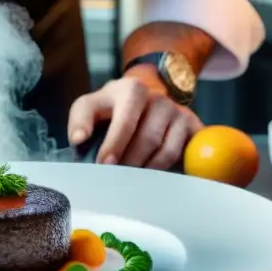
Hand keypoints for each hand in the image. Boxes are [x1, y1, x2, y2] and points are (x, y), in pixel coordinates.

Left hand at [67, 71, 202, 168]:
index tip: (104, 164)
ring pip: (166, 151)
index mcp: (132, 90)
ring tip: (132, 180)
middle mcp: (159, 98)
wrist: (143, 99)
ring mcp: (178, 112)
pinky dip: (168, 171)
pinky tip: (154, 178)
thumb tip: (78, 139)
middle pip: (147, 139)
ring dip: (147, 171)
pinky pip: (183, 156)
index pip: (125, 120)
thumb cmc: (111, 109)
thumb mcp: (90, 106)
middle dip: (130, 163)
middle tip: (116, 180)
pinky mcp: (194, 126)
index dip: (115, 144)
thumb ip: (80, 120)